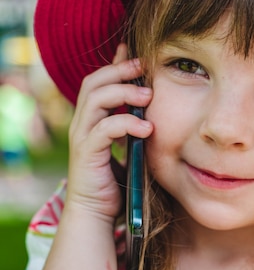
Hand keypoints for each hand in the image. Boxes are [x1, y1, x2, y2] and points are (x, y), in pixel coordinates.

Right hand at [67, 44, 152, 221]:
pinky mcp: (87, 154)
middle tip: (144, 66)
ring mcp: (82, 138)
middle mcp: (82, 125)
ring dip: (124, 93)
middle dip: (119, 70)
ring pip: (96, 99)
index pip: (99, 83)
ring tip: (149, 96)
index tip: (137, 55)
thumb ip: (133, 132)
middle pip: (94, 83)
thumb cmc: (114, 185)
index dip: (115, 65)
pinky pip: (104, 129)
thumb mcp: (127, 151)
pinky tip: (147, 129)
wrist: (96, 214)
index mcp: (91, 122)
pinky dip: (126, 124)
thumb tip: (154, 116)